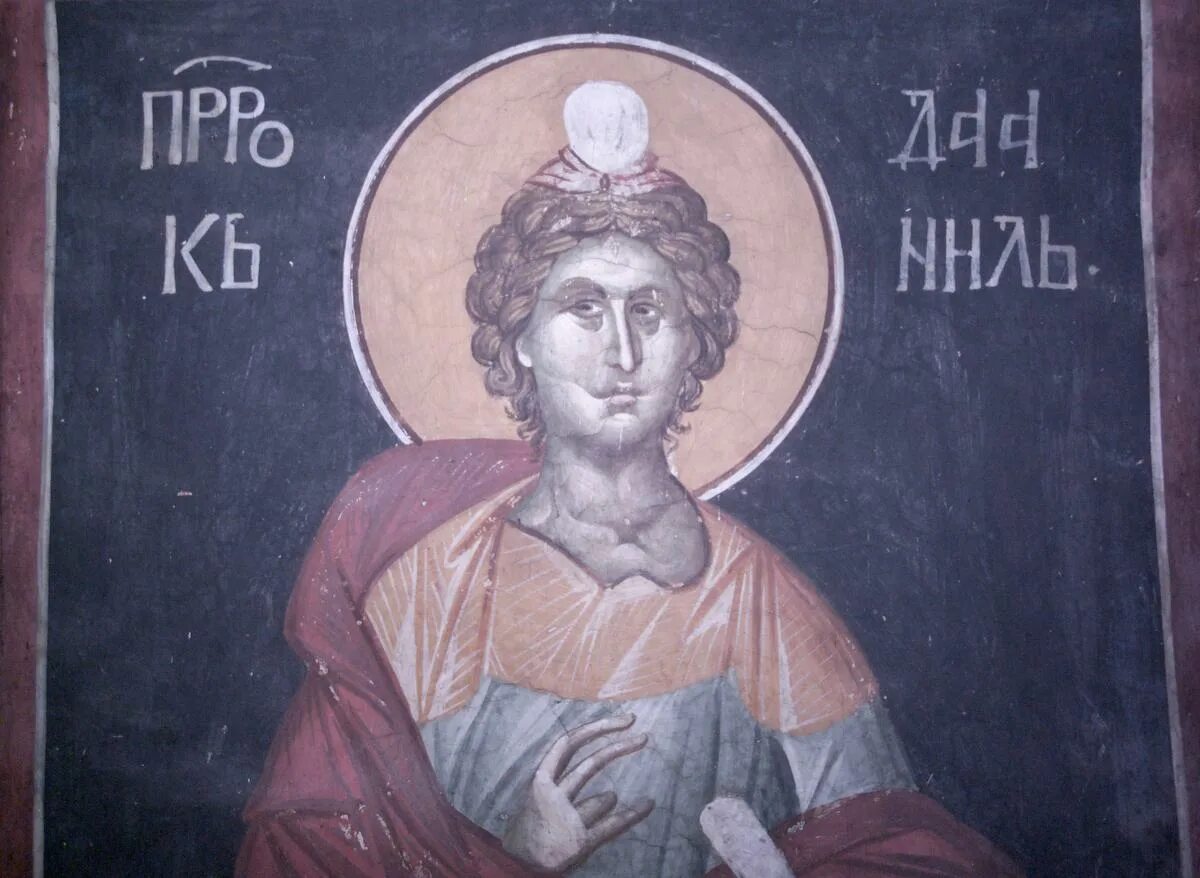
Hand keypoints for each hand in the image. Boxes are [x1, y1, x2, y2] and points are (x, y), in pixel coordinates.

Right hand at [502, 713, 653, 871]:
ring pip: (603, 799)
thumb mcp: (538, 793)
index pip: (569, 744)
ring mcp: (568, 819)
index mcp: (540, 780)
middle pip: (590, 764)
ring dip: (608, 800)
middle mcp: (553, 795)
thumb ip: (560, 774)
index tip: (622, 721)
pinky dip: (632, 814)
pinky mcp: (580, 841)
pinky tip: (647, 804)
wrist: (519, 863)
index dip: (596, 729)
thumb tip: (591, 751)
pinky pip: (612, 825)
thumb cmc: (532, 824)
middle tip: (643, 737)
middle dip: (619, 747)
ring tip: (597, 808)